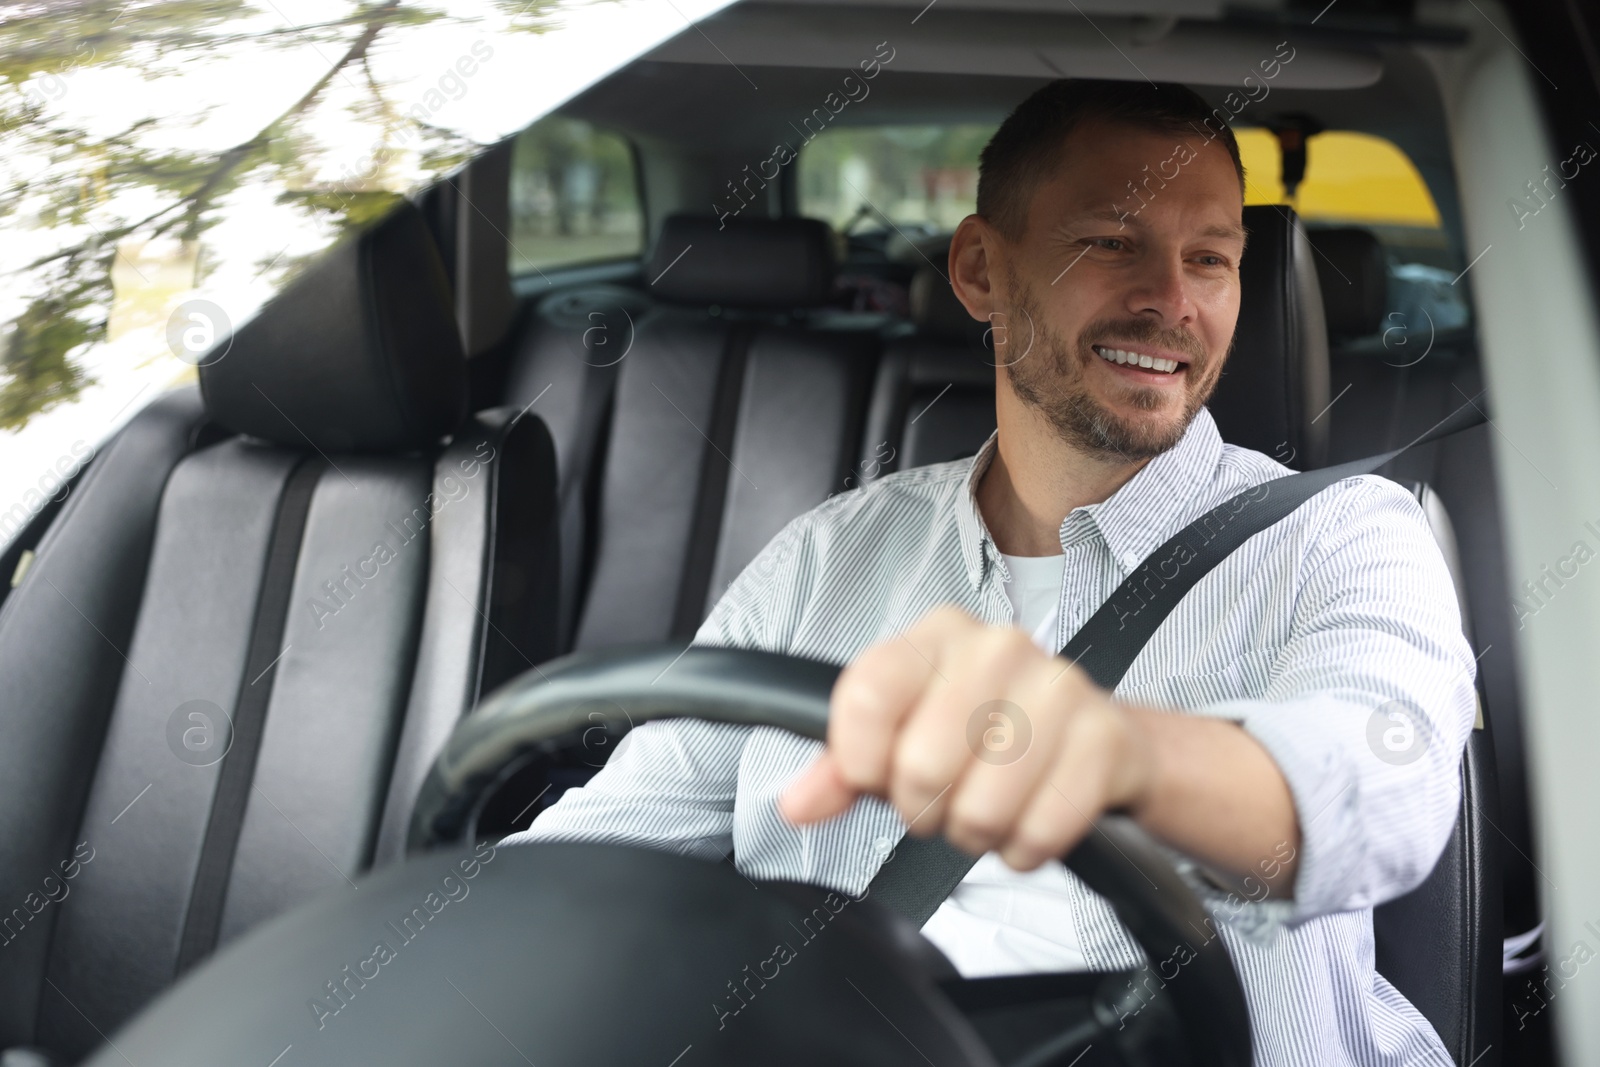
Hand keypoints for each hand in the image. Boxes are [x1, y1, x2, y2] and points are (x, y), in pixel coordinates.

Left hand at [778, 606, 1157, 869]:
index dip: (859, 759)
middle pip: (920, 766)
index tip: (873, 776)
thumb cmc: (989, 733)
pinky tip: (1030, 818)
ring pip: (981, 809)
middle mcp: (997, 648)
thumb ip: (844, 768)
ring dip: (977, 834)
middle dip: (924, 809)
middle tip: (944, 799)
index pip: (867, 694)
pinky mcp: (1104, 740)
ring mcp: (1058, 689)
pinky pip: (1039, 832)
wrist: (1096, 738)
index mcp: (937, 637)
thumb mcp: (907, 736)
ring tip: (989, 808)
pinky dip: (1025, 849)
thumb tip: (798, 803)